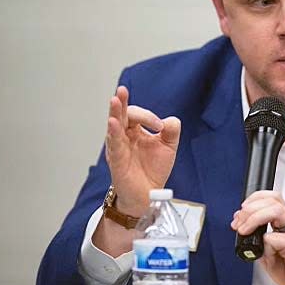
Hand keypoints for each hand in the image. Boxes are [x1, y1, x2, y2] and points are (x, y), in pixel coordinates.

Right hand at [105, 86, 180, 215]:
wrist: (149, 194)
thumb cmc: (153, 169)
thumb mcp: (168, 146)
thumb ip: (172, 130)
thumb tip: (169, 121)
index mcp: (135, 130)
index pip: (137, 115)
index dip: (149, 116)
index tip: (161, 127)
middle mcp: (124, 136)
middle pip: (122, 115)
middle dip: (122, 102)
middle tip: (122, 90)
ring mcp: (118, 147)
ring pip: (114, 126)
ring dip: (115, 113)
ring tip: (115, 100)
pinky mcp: (117, 160)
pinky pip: (114, 144)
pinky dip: (113, 132)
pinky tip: (113, 122)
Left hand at [231, 191, 284, 284]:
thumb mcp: (266, 252)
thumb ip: (257, 238)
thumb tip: (243, 225)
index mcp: (284, 223)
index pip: (271, 198)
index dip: (253, 200)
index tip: (240, 213)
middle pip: (272, 199)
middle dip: (250, 208)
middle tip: (239, 222)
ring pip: (275, 210)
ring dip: (255, 218)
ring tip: (245, 230)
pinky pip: (276, 237)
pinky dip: (266, 245)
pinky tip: (267, 253)